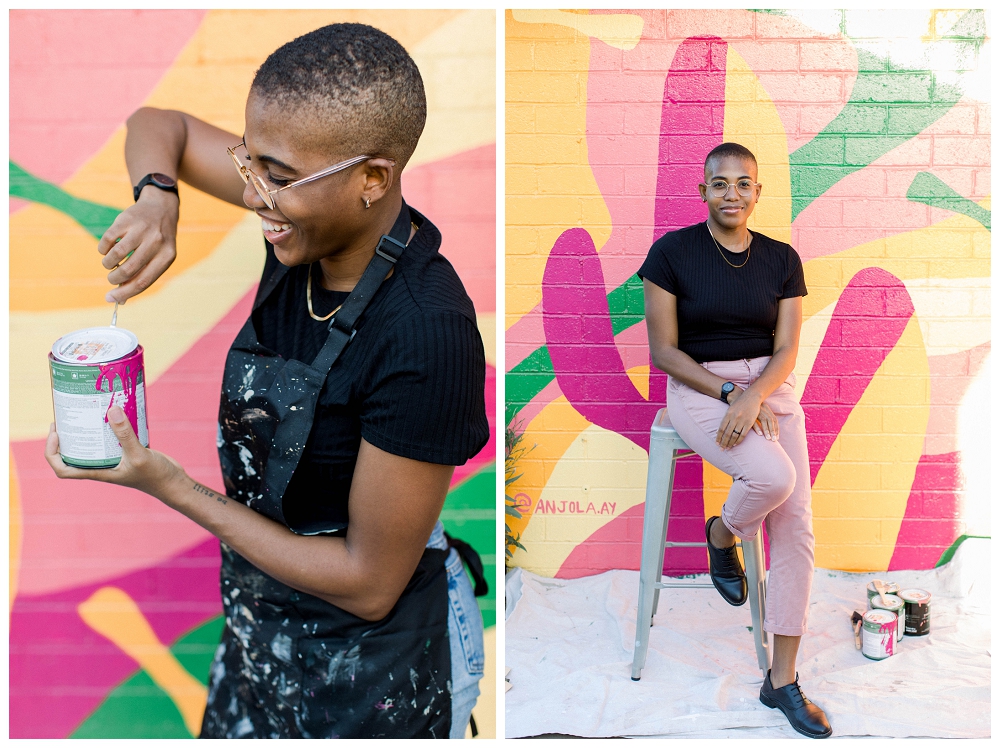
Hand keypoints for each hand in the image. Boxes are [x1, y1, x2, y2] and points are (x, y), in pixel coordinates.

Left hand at [45, 406, 186, 500]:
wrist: (174, 483)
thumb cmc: (155, 476)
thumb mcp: (138, 455)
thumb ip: (125, 434)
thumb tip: (111, 410)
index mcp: (98, 472)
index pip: (63, 470)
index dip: (52, 453)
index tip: (56, 433)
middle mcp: (102, 466)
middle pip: (73, 455)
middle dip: (66, 437)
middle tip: (66, 417)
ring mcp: (114, 459)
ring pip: (92, 445)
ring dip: (86, 430)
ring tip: (85, 412)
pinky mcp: (127, 452)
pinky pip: (110, 439)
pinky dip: (108, 427)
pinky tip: (113, 414)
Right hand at [98, 188, 178, 303]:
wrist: (160, 208)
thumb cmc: (157, 241)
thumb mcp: (158, 258)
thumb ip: (141, 277)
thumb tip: (120, 300)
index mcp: (167, 257)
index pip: (143, 281)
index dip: (125, 293)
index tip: (110, 299)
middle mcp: (156, 243)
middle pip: (129, 269)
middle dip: (114, 279)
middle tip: (111, 278)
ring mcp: (141, 230)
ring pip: (117, 255)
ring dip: (108, 264)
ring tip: (109, 264)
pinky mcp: (126, 220)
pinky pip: (108, 239)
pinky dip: (103, 249)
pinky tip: (106, 250)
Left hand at [716, 386, 761, 449]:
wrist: (751, 397)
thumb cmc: (739, 404)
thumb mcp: (730, 410)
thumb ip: (725, 420)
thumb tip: (718, 431)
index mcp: (728, 414)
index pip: (721, 429)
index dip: (718, 437)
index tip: (717, 444)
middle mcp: (734, 418)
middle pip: (727, 433)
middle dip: (723, 442)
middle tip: (721, 449)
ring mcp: (742, 421)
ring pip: (734, 435)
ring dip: (730, 443)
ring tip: (728, 448)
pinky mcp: (749, 423)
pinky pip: (743, 434)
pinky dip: (738, 441)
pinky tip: (735, 444)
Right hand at [752, 401, 778, 440]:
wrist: (739, 396)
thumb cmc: (749, 405)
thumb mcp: (758, 409)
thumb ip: (763, 415)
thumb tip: (768, 426)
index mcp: (766, 408)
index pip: (774, 420)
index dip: (776, 429)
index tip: (777, 437)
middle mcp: (763, 409)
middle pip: (771, 421)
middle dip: (773, 431)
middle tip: (774, 440)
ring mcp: (756, 411)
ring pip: (764, 421)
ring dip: (767, 430)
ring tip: (768, 439)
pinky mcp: (749, 413)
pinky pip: (754, 421)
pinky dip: (757, 427)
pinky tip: (759, 434)